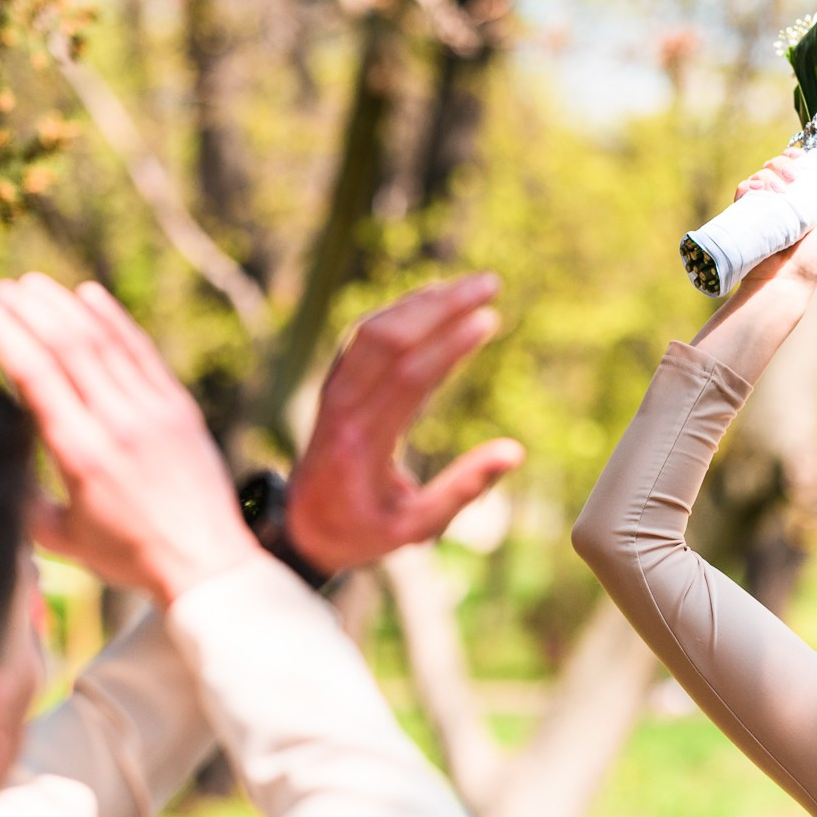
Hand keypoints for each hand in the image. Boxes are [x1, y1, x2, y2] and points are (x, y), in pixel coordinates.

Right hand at [0, 273, 263, 605]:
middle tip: (4, 288)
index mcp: (81, 455)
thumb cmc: (130, 557)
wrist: (205, 563)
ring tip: (35, 284)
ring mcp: (153, 411)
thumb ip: (25, 504)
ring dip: (66, 306)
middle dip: (32, 310)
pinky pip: (141, 351)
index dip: (9, 337)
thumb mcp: (63, 539)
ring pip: (104, 341)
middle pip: (69, 347)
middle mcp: (117, 424)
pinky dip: (114, 319)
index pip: (37, 378)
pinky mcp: (179, 407)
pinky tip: (90, 295)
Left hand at [285, 273, 524, 573]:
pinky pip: (362, 336)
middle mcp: (342, 410)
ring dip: (422, 302)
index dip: (450, 345)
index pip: (409, 379)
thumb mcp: (415, 527)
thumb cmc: (363, 532)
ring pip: (373, 330)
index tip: (489, 319)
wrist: (301, 529)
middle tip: (490, 284)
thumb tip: (514, 452)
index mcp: (363, 445)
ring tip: (468, 286)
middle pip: (389, 340)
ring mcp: (332, 393)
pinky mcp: (332, 386)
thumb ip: (462, 490)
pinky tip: (430, 300)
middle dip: (443, 306)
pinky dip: (398, 312)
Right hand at [729, 151, 816, 303]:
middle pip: (777, 165)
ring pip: (760, 175)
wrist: (784, 283)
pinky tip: (756, 191)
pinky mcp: (746, 216)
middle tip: (792, 177)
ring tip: (778, 191)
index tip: (800, 156)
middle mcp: (784, 200)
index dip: (797, 155)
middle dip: (782, 163)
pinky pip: (743, 191)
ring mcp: (764, 208)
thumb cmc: (814, 260)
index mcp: (806, 199)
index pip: (799, 166)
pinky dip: (747, 185)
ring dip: (767, 174)